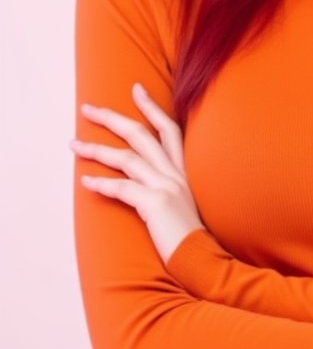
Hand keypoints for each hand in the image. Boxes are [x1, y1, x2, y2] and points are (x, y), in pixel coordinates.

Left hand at [71, 82, 204, 264]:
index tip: (135, 88)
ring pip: (126, 158)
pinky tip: (86, 182)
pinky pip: (122, 188)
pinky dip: (102, 185)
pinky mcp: (156, 203)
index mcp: (183, 171)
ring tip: (73, 145)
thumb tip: (140, 180)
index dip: (151, 107)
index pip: (169, 129)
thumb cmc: (190, 237)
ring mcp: (167, 186)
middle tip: (87, 108)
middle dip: (111, 118)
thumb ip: (166, 187)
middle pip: (140, 135)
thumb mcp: (182, 204)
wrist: (203, 260)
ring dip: (96, 150)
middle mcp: (176, 174)